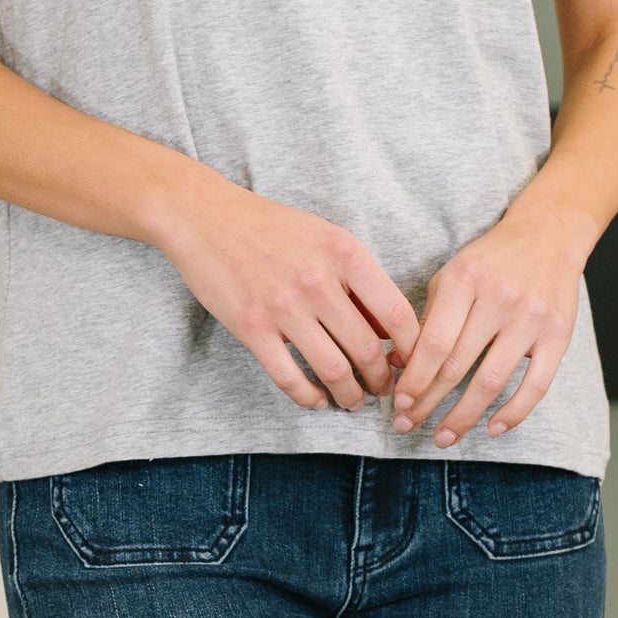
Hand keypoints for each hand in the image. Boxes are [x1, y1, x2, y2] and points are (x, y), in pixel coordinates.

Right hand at [159, 174, 421, 412]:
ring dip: (349, 395)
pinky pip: (289, 378)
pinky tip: (316, 400)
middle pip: (368, 350)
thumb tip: (390, 330)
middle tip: (382, 390)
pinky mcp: (251, 327)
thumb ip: (359, 281)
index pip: (397, 314)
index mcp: (345, 254)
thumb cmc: (270, 227)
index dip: (411, 350)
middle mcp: (318, 281)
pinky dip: (308, 397)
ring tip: (352, 400)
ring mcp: (283, 306)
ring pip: (334, 370)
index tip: (411, 365)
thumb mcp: (326, 238)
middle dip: (381, 381)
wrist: (206, 217)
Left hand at [392, 201, 584, 446]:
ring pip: (491, 381)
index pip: (433, 342)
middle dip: (428, 403)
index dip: (414, 379)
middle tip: (407, 426)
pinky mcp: (558, 335)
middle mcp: (499, 299)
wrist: (549, 235)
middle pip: (456, 365)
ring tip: (443, 437)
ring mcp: (531, 318)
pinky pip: (536, 385)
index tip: (399, 403)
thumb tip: (397, 366)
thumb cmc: (491, 260)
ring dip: (463, 416)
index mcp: (465, 280)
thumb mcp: (451, 276)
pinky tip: (493, 428)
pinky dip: (514, 412)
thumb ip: (426, 318)